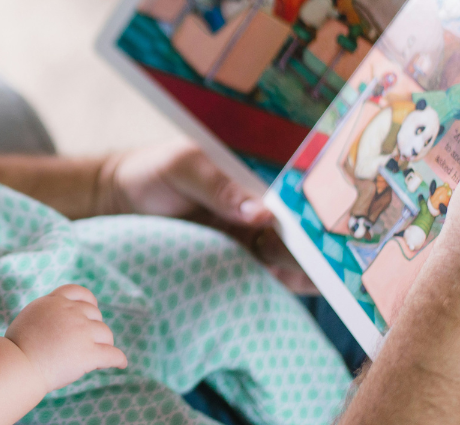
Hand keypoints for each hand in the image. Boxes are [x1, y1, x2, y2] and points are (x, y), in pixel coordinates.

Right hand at [4, 284, 126, 391]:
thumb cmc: (17, 347)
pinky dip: (118, 359)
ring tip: (99, 356)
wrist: (18, 364)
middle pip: (95, 315)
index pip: (79, 292)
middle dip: (94, 327)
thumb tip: (59, 320)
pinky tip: (121, 364)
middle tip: (88, 343)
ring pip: (106, 334)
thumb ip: (48, 313)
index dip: (88, 302)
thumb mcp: (30, 316)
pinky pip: (113, 355)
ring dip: (104, 344)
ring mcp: (82, 331)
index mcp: (54, 301)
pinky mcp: (89, 353)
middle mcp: (71, 312)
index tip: (91, 311)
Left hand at [101, 141, 316, 293]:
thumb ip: (217, 186)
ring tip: (333, 286)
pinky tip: (300, 293)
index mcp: (252, 180)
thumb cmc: (152, 172)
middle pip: (296, 232)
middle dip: (318, 248)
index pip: (293, 199)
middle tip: (340, 267)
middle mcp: (256, 209)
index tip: (333, 234)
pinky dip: (279, 285)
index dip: (316, 215)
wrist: (119, 199)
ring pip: (285, 257)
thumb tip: (260, 212)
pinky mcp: (230, 261)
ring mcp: (246, 237)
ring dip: (306, 271)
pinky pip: (261, 274)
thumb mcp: (182, 167)